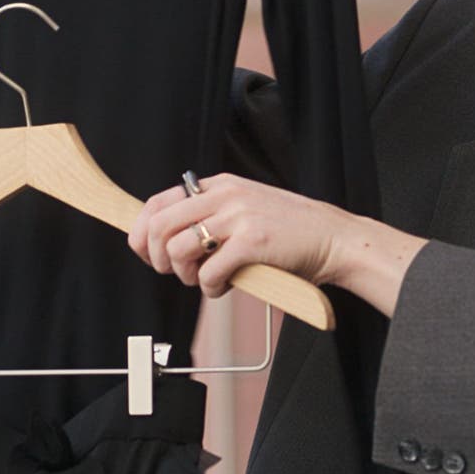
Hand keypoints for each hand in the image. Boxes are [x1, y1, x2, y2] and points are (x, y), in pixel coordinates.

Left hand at [128, 173, 425, 314]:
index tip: (144, 253)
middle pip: (159, 226)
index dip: (142, 231)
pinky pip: (209, 272)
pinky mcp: (252, 242)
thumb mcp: (244, 208)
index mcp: (218, 185)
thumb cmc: (287, 231)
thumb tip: (164, 239)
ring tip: (204, 280)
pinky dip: (210, 288)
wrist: (332, 238)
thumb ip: (210, 214)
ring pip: (178, 249)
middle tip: (173, 273)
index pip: (158, 202)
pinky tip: (224, 288)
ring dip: (184, 275)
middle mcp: (224, 195)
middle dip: (156, 257)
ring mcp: (238, 217)